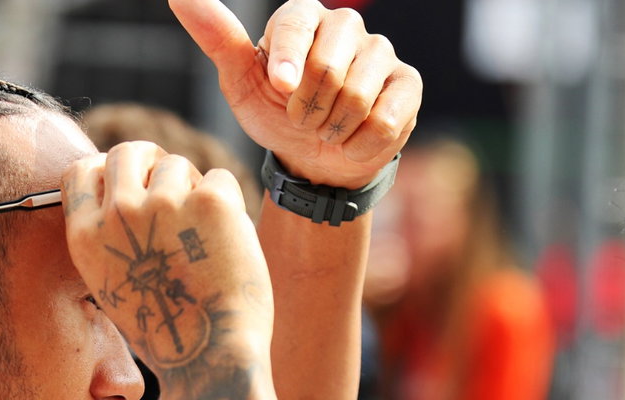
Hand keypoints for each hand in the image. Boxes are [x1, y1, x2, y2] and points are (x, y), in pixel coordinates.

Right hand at [61, 142, 272, 376]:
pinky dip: (229, 205)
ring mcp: (164, 204)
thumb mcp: (114, 285)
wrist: (212, 357)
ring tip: (204, 239)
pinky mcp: (210, 202)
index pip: (82, 170)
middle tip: (176, 186)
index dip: (108, 169)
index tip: (132, 182)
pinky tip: (228, 244)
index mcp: (85, 237)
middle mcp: (118, 214)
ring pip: (178, 164)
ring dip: (194, 190)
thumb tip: (128, 191)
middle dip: (153, 162)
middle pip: (128, 151)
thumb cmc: (169, 330)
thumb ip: (111, 237)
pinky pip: (220, 179)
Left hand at [170, 0, 420, 188]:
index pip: (296, 26)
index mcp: (302, 15)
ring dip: (333, 128)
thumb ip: (217, 38)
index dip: (287, 64)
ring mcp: (381, 52)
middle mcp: (344, 24)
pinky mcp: (408, 84)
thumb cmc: (276, 115)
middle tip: (301, 119)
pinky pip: (386, 118)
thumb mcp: (241, 83)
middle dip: (307, 110)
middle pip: (329, 67)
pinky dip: (361, 143)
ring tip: (326, 129)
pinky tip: (353, 139)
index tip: (281, 89)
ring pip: (359, 95)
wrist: (315, 159)